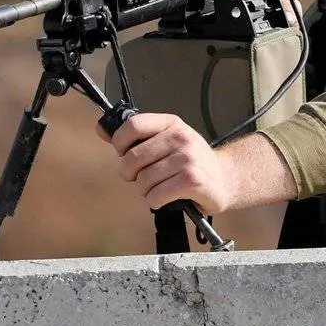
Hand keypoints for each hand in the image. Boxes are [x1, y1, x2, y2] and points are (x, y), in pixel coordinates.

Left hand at [98, 112, 237, 214]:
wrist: (226, 178)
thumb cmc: (191, 161)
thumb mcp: (167, 140)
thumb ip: (136, 136)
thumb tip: (99, 128)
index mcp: (171, 123)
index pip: (133, 125)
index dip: (120, 142)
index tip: (123, 153)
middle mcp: (180, 138)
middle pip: (133, 158)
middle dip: (131, 174)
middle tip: (142, 178)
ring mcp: (188, 159)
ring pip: (143, 181)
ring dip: (146, 191)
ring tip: (160, 188)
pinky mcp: (192, 181)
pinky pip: (156, 196)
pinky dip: (156, 201)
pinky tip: (167, 197)